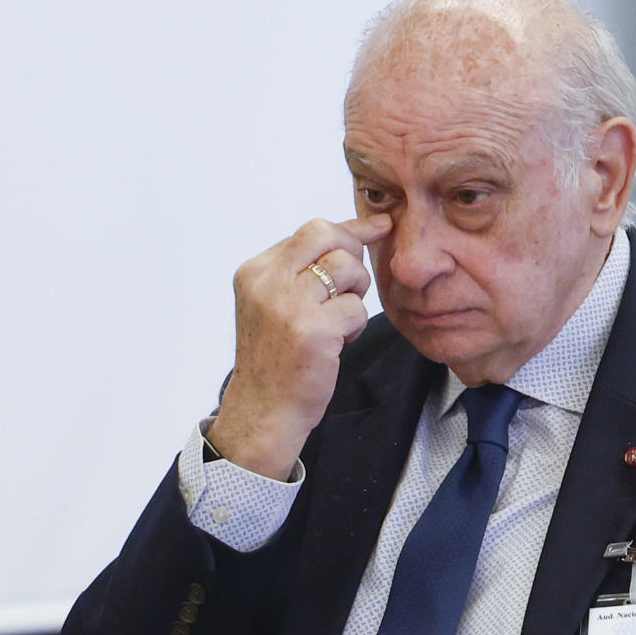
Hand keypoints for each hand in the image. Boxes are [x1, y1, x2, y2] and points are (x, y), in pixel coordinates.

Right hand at [207, 214, 390, 478]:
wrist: (264, 409)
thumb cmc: (277, 358)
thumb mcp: (274, 304)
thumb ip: (301, 270)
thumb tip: (352, 233)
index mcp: (256, 271)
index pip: (310, 231)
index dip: (349, 229)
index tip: (380, 225)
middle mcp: (267, 282)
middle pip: (328, 236)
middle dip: (354, 254)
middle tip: (354, 284)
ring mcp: (289, 305)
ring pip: (347, 269)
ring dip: (356, 294)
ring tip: (340, 320)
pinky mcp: (313, 331)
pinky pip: (357, 308)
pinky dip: (356, 325)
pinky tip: (340, 342)